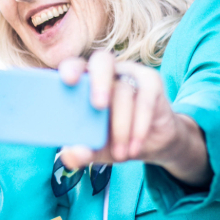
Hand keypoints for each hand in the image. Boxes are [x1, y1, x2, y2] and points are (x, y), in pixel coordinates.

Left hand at [57, 50, 211, 187]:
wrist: (152, 143)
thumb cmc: (115, 139)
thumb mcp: (97, 149)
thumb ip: (82, 151)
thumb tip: (69, 156)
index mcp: (86, 80)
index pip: (75, 65)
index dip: (71, 69)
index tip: (68, 81)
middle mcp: (108, 71)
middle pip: (102, 62)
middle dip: (99, 82)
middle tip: (98, 105)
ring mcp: (131, 74)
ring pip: (124, 92)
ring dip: (121, 126)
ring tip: (120, 154)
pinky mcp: (152, 82)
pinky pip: (145, 101)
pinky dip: (139, 126)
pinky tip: (134, 146)